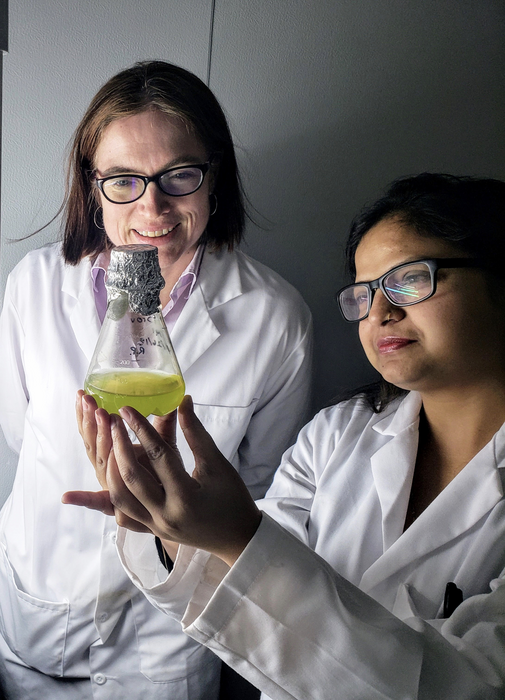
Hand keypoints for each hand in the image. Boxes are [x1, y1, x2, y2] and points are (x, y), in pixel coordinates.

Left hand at [76, 395, 260, 566]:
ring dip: (113, 469)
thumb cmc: (234, 499)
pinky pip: (124, 514)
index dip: (142, 429)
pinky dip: (116, 493)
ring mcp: (156, 526)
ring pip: (120, 498)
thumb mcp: (218, 465)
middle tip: (113, 422)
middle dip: (119, 445)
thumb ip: (196, 434)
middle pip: (132, 478)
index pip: (158, 456)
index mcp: (186, 498)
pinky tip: (115, 473)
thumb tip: (182, 401)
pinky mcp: (152, 530)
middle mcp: (165, 515)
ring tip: (113, 444)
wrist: (238, 537)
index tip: (128, 409)